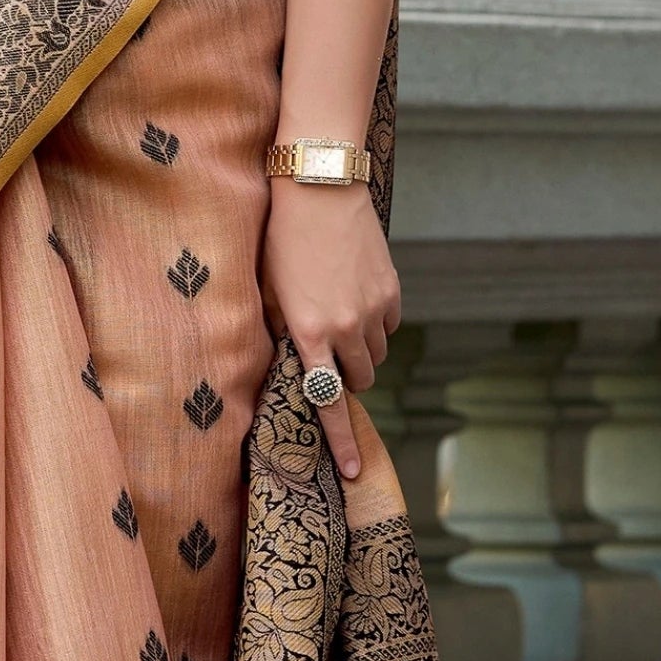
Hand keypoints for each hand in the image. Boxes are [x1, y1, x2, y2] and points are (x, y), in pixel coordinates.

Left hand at [261, 180, 400, 485]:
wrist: (319, 188)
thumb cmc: (280, 239)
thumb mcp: (268, 290)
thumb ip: (280, 332)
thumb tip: (290, 363)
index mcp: (308, 334)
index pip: (328, 402)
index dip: (341, 441)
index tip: (354, 472)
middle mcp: (346, 329)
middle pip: (360, 380)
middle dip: (347, 377)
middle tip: (330, 355)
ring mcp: (374, 310)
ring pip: (377, 355)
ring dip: (362, 349)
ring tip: (340, 316)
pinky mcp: (392, 291)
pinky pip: (391, 326)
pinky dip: (377, 323)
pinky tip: (357, 297)